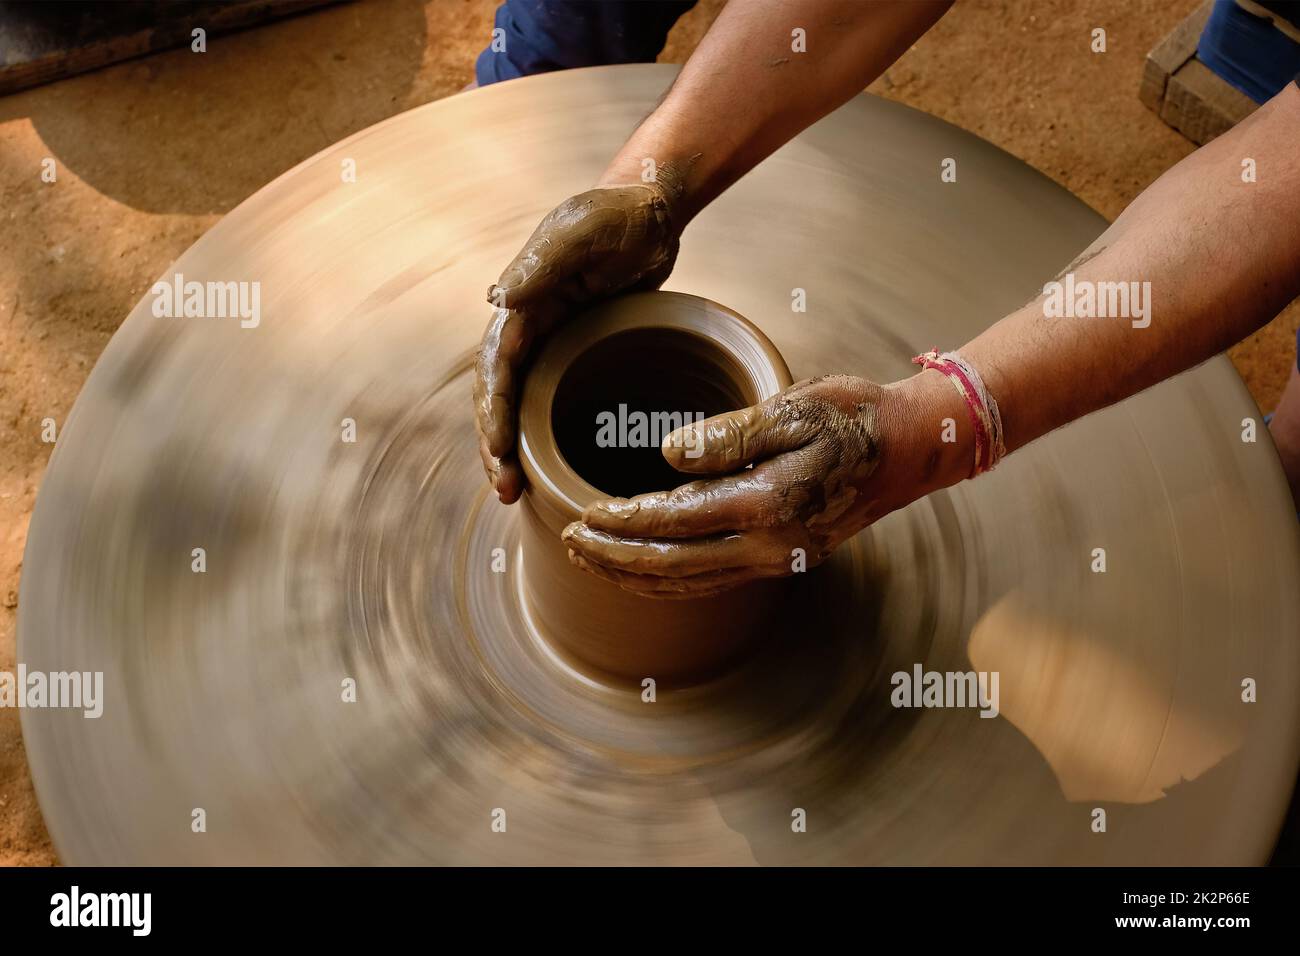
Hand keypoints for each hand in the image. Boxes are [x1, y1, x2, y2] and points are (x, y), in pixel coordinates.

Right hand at [474, 172, 685, 502]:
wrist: (650, 210)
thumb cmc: (619, 213)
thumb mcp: (585, 230)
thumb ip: (544, 261)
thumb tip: (498, 299)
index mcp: (521, 302)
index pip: (495, 367)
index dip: (492, 412)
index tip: (496, 451)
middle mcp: (526, 325)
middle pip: (498, 395)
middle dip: (494, 444)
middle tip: (503, 490)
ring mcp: (549, 340)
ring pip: (519, 404)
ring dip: (511, 447)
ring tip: (512, 492)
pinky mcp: (574, 350)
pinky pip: (548, 398)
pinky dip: (541, 432)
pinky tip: (546, 466)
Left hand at [559, 375, 895, 596]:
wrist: (915, 447)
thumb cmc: (855, 417)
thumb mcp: (792, 408)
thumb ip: (727, 434)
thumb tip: (666, 454)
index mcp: (767, 503)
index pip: (674, 520)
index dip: (624, 521)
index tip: (584, 513)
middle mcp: (770, 545)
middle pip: (672, 565)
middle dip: (615, 557)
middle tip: (572, 542)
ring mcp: (778, 560)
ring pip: (690, 583)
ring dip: (636, 575)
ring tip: (593, 561)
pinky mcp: (783, 560)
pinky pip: (712, 580)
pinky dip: (669, 580)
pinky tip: (646, 569)